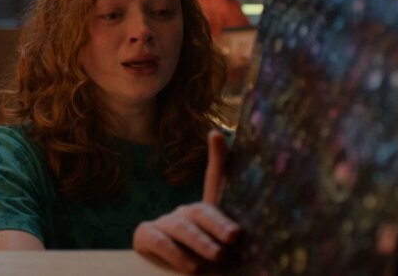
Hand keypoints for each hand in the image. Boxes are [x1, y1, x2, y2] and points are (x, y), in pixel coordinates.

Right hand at [133, 130, 239, 273]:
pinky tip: (190, 267)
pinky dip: (176, 254)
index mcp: (204, 213)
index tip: (216, 135)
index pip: (212, 181)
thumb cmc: (204, 266)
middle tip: (234, 237)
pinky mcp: (145, 236)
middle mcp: (184, 213)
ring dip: (201, 242)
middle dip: (218, 223)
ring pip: (183, 227)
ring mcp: (164, 223)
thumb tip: (252, 238)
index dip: (216, 157)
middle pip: (201, 211)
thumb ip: (231, 239)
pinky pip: (160, 240)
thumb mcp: (221, 249)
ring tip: (217, 257)